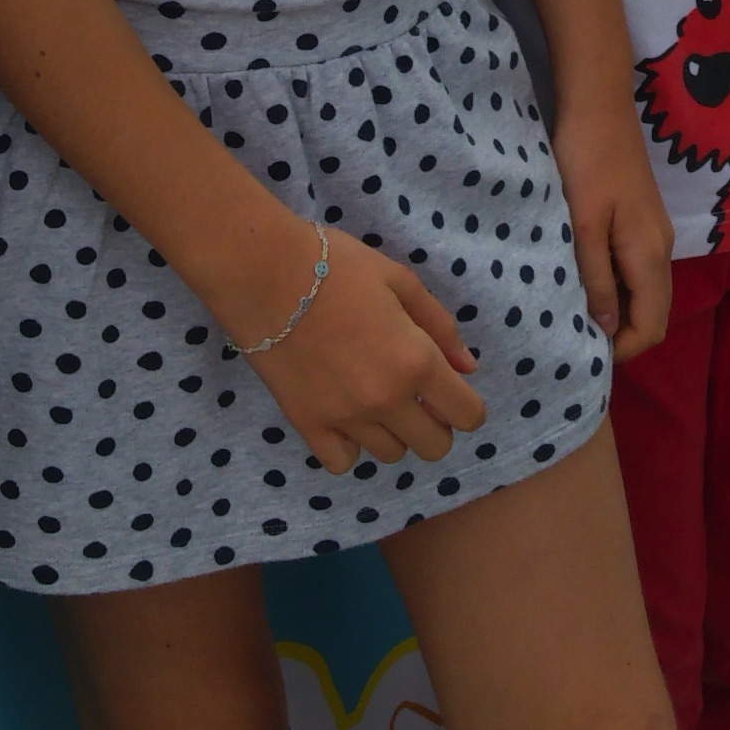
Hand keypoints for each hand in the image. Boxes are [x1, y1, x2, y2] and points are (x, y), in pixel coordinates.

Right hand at [228, 223, 484, 473]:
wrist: (261, 271)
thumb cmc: (335, 266)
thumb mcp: (400, 281)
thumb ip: (440, 326)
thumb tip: (467, 368)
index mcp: (417, 360)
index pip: (468, 416)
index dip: (465, 405)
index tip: (449, 390)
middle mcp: (387, 398)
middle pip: (435, 446)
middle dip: (434, 423)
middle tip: (414, 394)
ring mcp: (345, 417)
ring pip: (391, 455)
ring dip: (393, 431)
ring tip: (374, 397)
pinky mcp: (306, 424)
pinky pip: (342, 462)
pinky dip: (348, 446)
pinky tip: (343, 416)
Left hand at [552, 99, 675, 360]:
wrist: (598, 105)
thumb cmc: (585, 161)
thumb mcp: (583, 224)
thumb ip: (596, 278)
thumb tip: (606, 328)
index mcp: (649, 254)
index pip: (651, 326)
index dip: (622, 349)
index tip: (582, 353)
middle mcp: (661, 249)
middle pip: (653, 314)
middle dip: (621, 335)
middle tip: (575, 340)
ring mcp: (655, 234)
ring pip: (646, 293)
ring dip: (619, 312)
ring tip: (576, 316)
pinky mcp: (642, 221)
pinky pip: (637, 271)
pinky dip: (618, 288)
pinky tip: (587, 282)